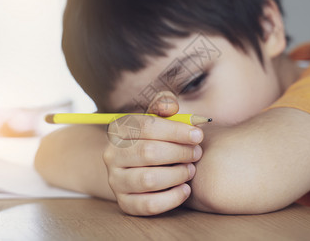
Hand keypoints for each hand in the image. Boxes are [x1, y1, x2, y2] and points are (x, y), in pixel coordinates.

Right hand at [103, 91, 203, 214]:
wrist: (137, 167)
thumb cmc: (154, 138)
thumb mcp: (156, 118)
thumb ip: (164, 105)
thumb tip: (172, 106)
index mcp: (118, 130)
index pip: (146, 126)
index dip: (175, 131)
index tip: (198, 135)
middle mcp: (112, 155)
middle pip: (148, 152)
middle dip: (179, 152)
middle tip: (197, 153)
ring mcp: (116, 181)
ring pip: (149, 179)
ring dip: (177, 174)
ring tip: (190, 169)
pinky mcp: (125, 203)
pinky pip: (149, 205)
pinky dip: (172, 198)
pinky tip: (185, 189)